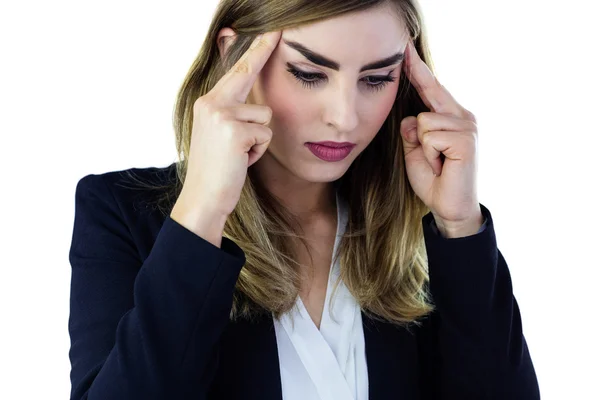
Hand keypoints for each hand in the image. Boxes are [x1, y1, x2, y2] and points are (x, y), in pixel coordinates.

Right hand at [176, 30, 280, 218]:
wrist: (203, 198)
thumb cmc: (217, 171)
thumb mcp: (220, 136)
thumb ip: (233, 114)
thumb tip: (257, 103)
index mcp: (208, 103)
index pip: (236, 72)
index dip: (254, 52)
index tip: (269, 34)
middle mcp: (211, 103)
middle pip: (248, 73)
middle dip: (262, 50)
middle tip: (277, 30)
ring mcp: (221, 115)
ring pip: (265, 116)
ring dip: (259, 140)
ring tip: (239, 155)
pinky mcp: (234, 131)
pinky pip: (265, 135)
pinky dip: (258, 152)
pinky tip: (240, 162)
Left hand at [399, 40, 482, 237]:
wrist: (448, 208)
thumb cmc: (433, 180)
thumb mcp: (415, 151)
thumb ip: (412, 130)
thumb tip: (411, 117)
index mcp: (451, 117)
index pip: (432, 89)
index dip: (419, 71)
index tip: (406, 50)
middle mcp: (463, 117)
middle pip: (426, 101)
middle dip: (419, 130)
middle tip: (433, 157)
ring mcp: (467, 127)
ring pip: (423, 121)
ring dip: (423, 149)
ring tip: (437, 164)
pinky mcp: (466, 139)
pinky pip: (429, 136)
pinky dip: (429, 155)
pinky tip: (442, 166)